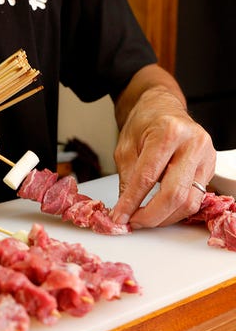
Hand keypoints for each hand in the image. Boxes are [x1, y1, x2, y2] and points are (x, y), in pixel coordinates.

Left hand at [111, 68, 215, 227]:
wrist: (162, 108)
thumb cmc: (143, 123)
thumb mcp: (125, 147)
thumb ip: (127, 179)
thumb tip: (125, 209)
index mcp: (168, 132)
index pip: (148, 177)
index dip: (132, 202)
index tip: (120, 216)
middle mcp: (193, 143)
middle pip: (174, 194)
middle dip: (151, 216)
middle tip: (133, 222)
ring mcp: (206, 156)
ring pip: (189, 201)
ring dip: (164, 217)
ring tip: (144, 218)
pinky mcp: (210, 167)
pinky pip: (196, 198)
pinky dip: (176, 210)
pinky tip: (160, 212)